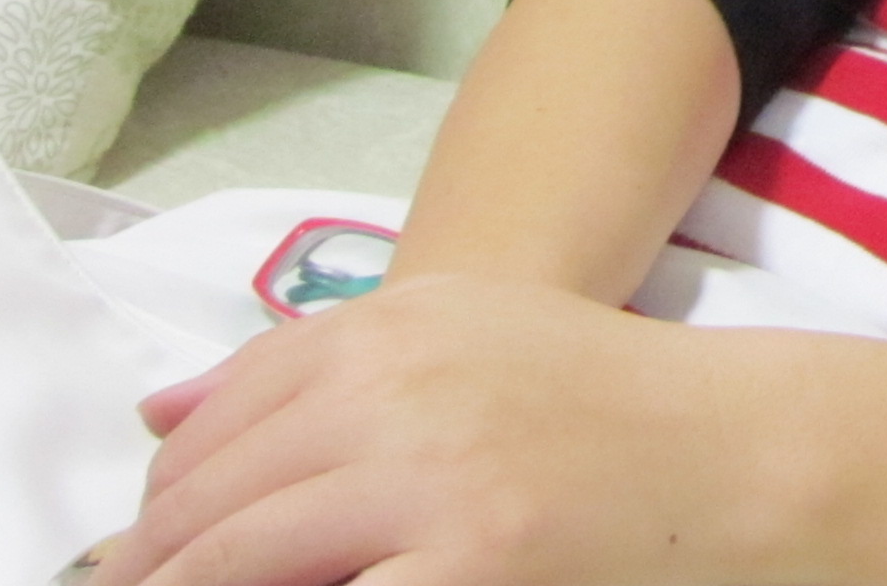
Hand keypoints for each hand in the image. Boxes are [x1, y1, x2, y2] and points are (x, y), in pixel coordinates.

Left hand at [96, 273, 775, 585]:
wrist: (737, 453)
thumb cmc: (603, 401)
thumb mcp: (464, 333)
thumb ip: (314, 361)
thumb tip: (154, 412)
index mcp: (392, 325)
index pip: (212, 422)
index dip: (160, 506)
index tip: (149, 554)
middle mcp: (397, 390)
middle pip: (208, 501)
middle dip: (155, 568)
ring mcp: (431, 483)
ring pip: (236, 564)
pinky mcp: (470, 568)